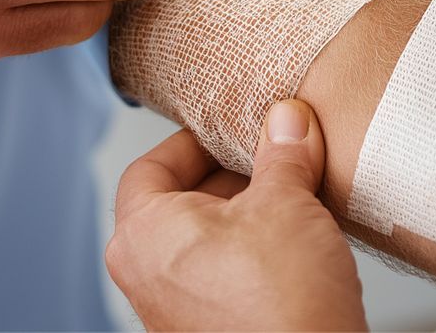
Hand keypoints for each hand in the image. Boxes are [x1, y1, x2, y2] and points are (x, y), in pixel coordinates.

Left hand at [107, 100, 365, 331]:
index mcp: (143, 234)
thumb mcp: (288, 203)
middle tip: (274, 160)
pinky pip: (217, 279)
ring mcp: (172, 312)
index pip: (151, 165)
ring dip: (244, 217)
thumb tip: (286, 122)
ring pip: (201, 243)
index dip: (196, 140)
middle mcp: (145, 276)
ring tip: (291, 203)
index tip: (231, 129)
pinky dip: (248, 256)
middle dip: (230, 178)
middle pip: (177, 203)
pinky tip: (292, 248)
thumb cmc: (281, 308)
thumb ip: (283, 154)